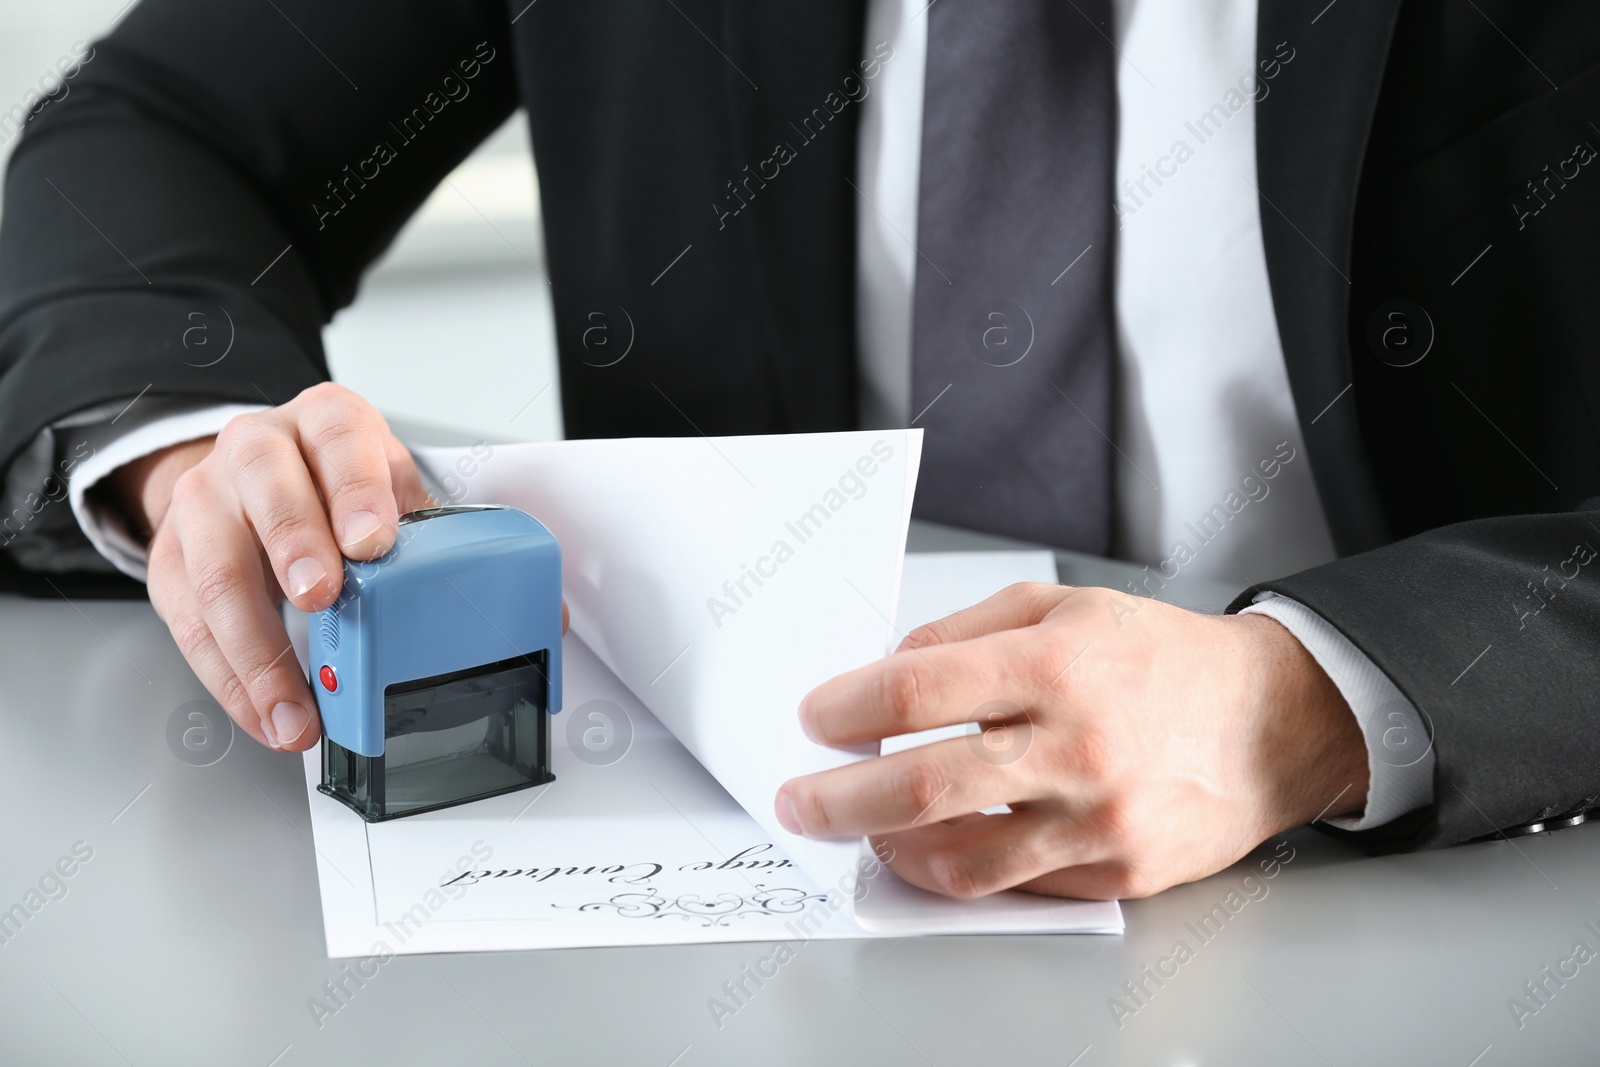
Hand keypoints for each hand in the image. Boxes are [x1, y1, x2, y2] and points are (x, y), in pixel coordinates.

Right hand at [114, 383, 434, 751]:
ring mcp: (204, 500)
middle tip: (321, 600)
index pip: (339, 440)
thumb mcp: (389, 483)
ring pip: (216, 570)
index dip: (356, 491)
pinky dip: (230, 680)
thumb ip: (417, 525)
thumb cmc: (336, 483)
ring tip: (294, 707)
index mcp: (323, 423)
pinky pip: (189, 623)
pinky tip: (265, 713)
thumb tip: (455, 592)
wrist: (258, 476)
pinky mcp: (169, 558)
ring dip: (256, 649)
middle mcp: (256, 448)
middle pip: (265, 488)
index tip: (374, 544)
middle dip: (294, 547)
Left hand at [773, 583, 1367, 899]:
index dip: (850, 708)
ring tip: (867, 833)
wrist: (1274, 722)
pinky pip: (1014, 885)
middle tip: (802, 802)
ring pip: (961, 857)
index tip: (816, 720)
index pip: (919, 690)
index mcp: (1058, 665)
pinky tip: (938, 847)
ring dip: (891, 847)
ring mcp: (1098, 819)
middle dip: (840, 799)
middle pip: (922, 785)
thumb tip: (886, 672)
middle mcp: (1076, 745)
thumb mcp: (1067, 607)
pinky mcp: (1117, 871)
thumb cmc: (1165, 659)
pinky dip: (961, 868)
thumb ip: (967, 631)